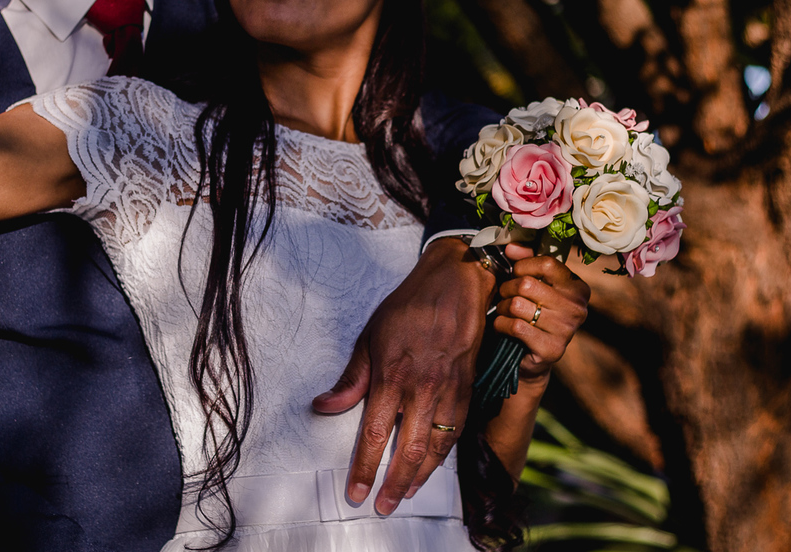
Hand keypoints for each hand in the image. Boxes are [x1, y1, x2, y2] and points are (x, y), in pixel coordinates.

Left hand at [312, 236, 494, 514]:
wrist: (456, 284)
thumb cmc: (409, 306)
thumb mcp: (370, 337)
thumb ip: (351, 379)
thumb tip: (323, 407)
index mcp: (392, 375)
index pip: (374, 434)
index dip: (364, 468)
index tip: (355, 492)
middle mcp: (422, 388)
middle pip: (408, 450)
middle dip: (394, 485)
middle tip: (382, 506)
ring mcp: (448, 391)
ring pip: (436, 447)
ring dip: (420, 477)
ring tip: (405, 494)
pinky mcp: (467, 389)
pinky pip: (456, 432)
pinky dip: (444, 455)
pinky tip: (433, 466)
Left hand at [495, 247, 589, 381]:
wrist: (531, 357)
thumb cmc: (532, 311)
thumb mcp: (534, 282)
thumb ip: (526, 260)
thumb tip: (511, 246)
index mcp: (578, 288)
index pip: (546, 263)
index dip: (522, 266)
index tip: (516, 274)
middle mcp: (578, 309)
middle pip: (527, 284)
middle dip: (507, 289)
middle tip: (506, 297)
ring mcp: (567, 331)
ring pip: (517, 305)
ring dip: (502, 308)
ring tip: (506, 313)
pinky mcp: (551, 349)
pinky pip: (514, 326)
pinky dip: (501, 325)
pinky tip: (504, 327)